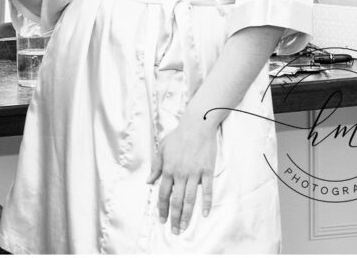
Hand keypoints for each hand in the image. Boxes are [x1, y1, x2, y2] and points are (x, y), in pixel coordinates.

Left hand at [147, 118, 216, 233]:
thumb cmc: (178, 136)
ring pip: (190, 199)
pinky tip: (204, 214)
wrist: (196, 125)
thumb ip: (155, 166)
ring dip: (186, 215)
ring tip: (184, 227)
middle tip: (174, 231)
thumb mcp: (162, 148)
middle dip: (173, 217)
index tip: (161, 220)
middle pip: (175, 200)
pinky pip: (207, 190)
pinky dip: (206, 203)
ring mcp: (194, 173)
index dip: (161, 208)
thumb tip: (148, 181)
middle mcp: (180, 174)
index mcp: (168, 169)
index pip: (163, 194)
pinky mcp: (207, 171)